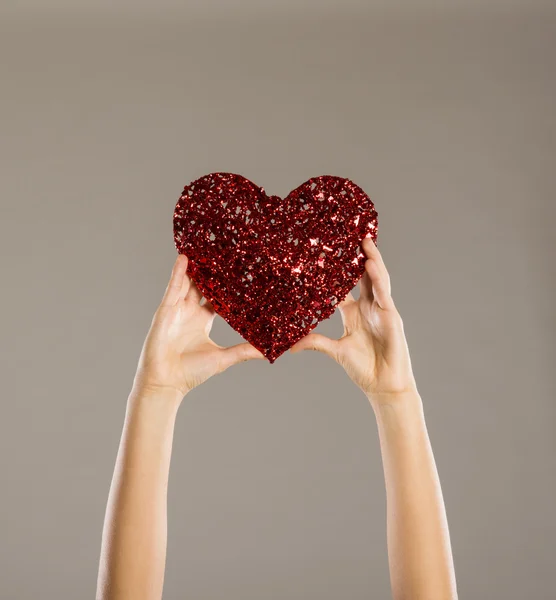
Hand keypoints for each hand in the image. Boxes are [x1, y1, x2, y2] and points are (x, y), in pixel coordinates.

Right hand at [132, 254, 264, 399]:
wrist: (166, 383)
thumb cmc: (191, 373)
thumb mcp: (224, 357)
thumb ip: (246, 351)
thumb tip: (269, 352)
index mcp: (203, 320)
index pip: (216, 296)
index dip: (225, 283)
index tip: (239, 269)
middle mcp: (190, 312)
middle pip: (201, 284)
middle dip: (210, 269)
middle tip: (222, 250)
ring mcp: (177, 310)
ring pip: (187, 282)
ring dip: (195, 265)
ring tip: (203, 246)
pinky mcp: (165, 311)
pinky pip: (173, 288)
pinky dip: (178, 273)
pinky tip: (185, 258)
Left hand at [290, 236, 417, 402]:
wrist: (383, 385)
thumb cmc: (364, 368)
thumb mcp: (335, 350)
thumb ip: (315, 342)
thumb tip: (290, 346)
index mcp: (354, 312)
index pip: (344, 285)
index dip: (337, 269)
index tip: (325, 252)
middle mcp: (368, 307)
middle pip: (363, 275)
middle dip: (358, 255)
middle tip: (349, 234)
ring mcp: (381, 310)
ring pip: (376, 278)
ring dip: (371, 258)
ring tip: (363, 239)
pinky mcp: (392, 316)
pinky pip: (383, 293)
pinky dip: (377, 278)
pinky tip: (370, 263)